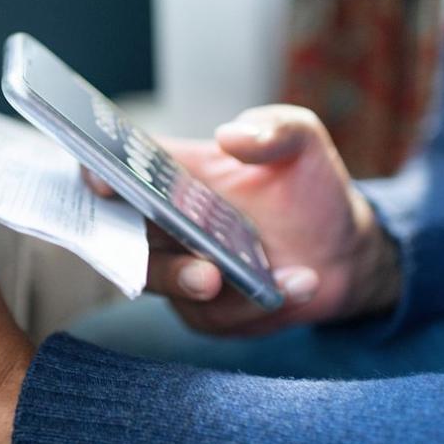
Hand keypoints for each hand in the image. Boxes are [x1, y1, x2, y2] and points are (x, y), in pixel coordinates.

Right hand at [84, 105, 399, 335]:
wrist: (345, 249)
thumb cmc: (309, 186)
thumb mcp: (304, 141)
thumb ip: (274, 128)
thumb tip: (231, 137)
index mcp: (175, 174)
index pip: (119, 168)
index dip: (98, 173)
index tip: (102, 181)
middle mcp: (166, 223)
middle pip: (124, 238)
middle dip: (143, 252)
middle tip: (196, 266)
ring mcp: (180, 268)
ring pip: (163, 283)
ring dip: (196, 282)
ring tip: (246, 279)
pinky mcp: (206, 311)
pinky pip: (215, 316)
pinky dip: (255, 305)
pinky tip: (302, 283)